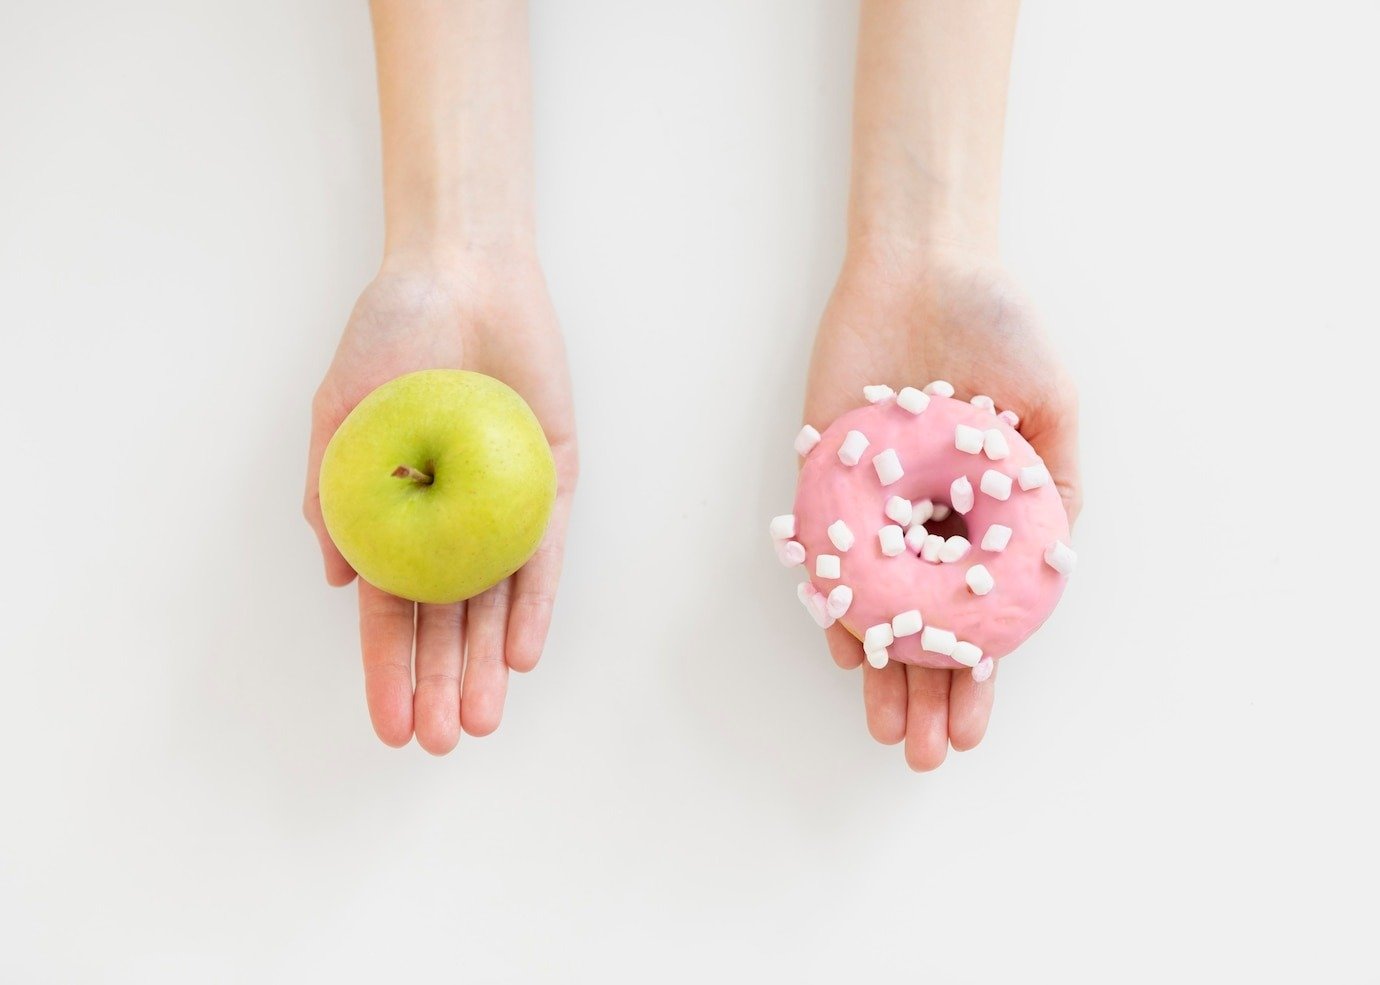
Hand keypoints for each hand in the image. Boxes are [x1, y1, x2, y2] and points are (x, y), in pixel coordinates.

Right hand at [303, 251, 576, 753]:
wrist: (460, 274)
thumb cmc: (388, 336)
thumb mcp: (340, 417)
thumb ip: (334, 496)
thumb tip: (341, 584)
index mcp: (396, 515)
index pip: (391, 613)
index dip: (388, 673)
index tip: (390, 729)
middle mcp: (451, 520)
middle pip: (446, 622)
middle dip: (441, 685)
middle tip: (442, 744)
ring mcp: (503, 505)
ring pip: (497, 602)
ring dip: (486, 663)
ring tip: (481, 719)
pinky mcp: (551, 480)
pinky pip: (544, 552)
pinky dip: (532, 602)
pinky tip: (519, 652)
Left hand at [804, 242, 1079, 770]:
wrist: (924, 265)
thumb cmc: (1000, 328)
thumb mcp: (1052, 410)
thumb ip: (1054, 490)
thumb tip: (1058, 572)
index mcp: (978, 516)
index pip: (974, 617)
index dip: (974, 677)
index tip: (971, 731)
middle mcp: (922, 521)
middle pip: (920, 625)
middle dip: (922, 692)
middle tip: (921, 754)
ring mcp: (869, 505)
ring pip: (870, 604)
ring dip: (876, 669)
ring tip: (883, 728)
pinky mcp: (822, 476)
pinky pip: (822, 551)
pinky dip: (831, 600)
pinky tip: (843, 649)